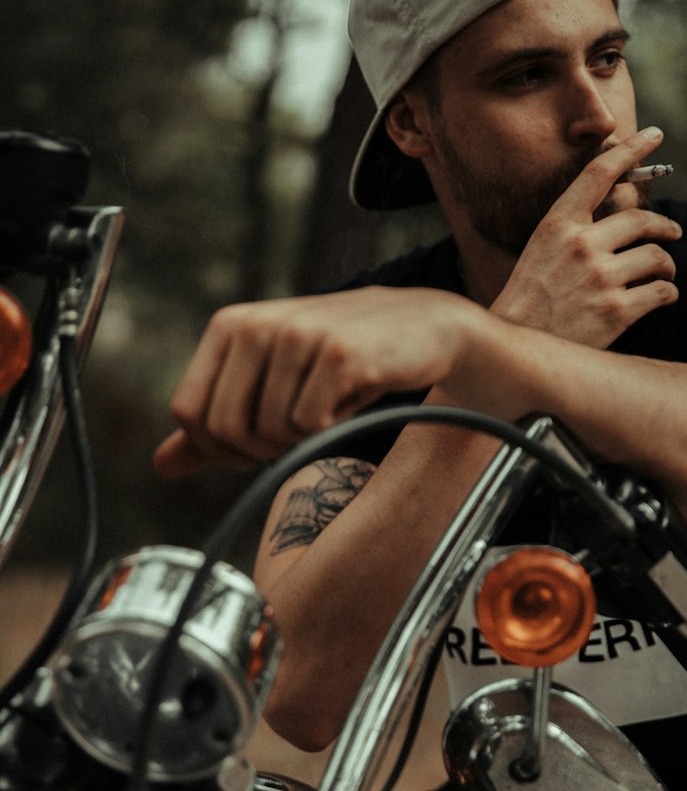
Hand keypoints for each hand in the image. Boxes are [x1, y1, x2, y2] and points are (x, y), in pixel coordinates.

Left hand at [153, 287, 478, 475]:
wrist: (420, 325)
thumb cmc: (339, 358)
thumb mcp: (269, 382)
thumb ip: (215, 423)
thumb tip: (162, 465)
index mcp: (228, 326)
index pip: (188, 412)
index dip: (217, 447)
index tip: (254, 445)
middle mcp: (255, 325)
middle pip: (225, 429)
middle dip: (260, 449)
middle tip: (297, 429)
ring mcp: (296, 337)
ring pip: (272, 432)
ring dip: (304, 437)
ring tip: (330, 403)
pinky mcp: (337, 354)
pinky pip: (312, 425)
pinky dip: (334, 426)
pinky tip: (352, 397)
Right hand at [491, 127, 681, 346]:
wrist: (516, 348)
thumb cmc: (531, 299)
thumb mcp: (542, 251)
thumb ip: (577, 230)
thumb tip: (622, 216)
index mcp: (558, 225)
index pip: (599, 174)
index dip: (631, 150)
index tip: (654, 135)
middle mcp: (580, 245)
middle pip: (642, 219)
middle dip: (666, 226)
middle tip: (674, 233)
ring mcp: (599, 279)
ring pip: (658, 258)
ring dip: (668, 265)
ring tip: (664, 274)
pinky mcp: (616, 312)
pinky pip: (662, 292)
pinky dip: (668, 293)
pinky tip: (663, 297)